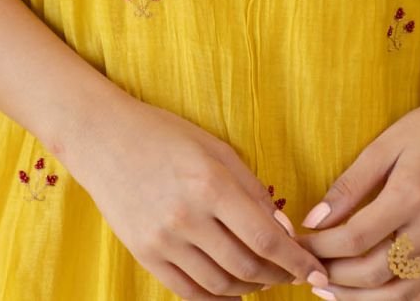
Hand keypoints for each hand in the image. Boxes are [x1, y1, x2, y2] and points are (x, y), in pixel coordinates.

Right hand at [69, 89, 330, 297]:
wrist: (104, 138)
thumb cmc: (165, 134)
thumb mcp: (216, 149)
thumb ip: (252, 189)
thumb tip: (283, 229)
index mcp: (211, 185)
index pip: (266, 239)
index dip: (296, 261)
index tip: (315, 270)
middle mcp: (187, 218)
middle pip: (247, 268)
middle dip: (279, 277)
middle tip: (293, 274)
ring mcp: (163, 240)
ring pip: (221, 285)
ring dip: (251, 288)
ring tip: (264, 279)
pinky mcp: (145, 255)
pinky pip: (189, 292)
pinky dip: (217, 297)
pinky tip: (232, 289)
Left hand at [290, 83, 419, 298]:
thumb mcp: (385, 144)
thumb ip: (349, 185)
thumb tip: (313, 219)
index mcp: (410, 195)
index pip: (355, 238)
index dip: (321, 247)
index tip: (300, 243)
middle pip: (373, 272)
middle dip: (333, 276)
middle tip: (307, 269)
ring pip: (398, 295)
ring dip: (359, 299)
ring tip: (329, 291)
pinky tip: (369, 296)